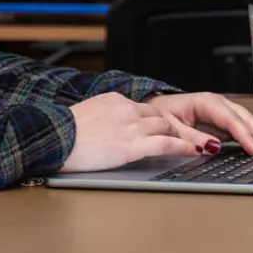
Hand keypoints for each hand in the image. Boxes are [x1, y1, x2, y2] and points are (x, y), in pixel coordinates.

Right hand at [60, 92, 208, 172]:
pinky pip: (166, 144)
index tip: (166, 126)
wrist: (55, 138)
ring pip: (166, 128)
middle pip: (159, 117)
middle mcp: (126, 109)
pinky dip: (184, 147)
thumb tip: (109, 125)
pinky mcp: (132, 145)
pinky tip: (194, 151)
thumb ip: (104, 116)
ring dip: (182, 137)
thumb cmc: (63, 133)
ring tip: (196, 145)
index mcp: (114, 100)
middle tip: (187, 137)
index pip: (143, 108)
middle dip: (173, 128)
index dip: (157, 120)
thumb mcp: (86, 115)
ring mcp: (131, 126)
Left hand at [146, 92, 252, 157]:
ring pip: (250, 122)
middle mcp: (219, 104)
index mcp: (206, 102)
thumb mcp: (172, 128)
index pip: (231, 120)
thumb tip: (214, 146)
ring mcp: (224, 110)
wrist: (154, 110)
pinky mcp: (225, 120)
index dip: (245, 135)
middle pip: (246, 120)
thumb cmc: (161, 116)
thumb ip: (192, 137)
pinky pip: (246, 128)